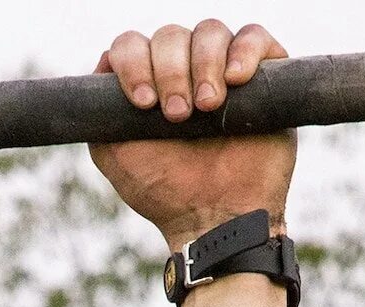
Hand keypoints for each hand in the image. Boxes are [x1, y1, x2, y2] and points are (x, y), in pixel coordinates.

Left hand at [88, 22, 294, 252]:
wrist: (217, 216)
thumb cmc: (166, 191)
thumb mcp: (114, 155)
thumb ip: (100, 113)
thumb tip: (104, 64)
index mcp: (148, 83)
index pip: (132, 45)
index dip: (134, 64)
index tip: (143, 103)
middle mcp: (183, 69)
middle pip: (170, 35)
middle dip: (170, 71)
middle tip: (177, 116)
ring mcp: (223, 70)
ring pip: (210, 31)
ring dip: (204, 65)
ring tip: (208, 108)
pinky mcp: (264, 74)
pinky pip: (254, 36)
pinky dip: (244, 51)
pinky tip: (236, 80)